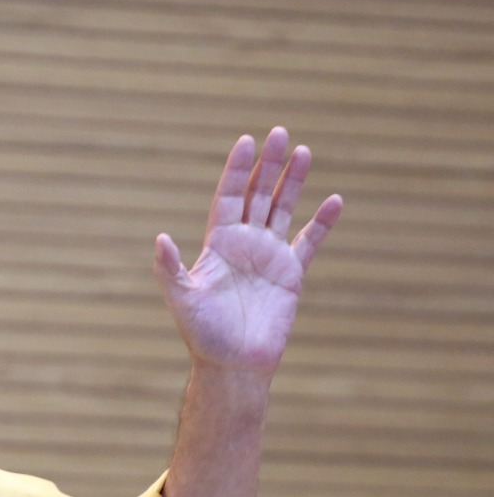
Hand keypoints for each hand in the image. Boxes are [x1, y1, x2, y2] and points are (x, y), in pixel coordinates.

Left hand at [153, 127, 342, 375]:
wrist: (233, 364)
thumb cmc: (202, 334)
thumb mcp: (181, 298)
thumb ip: (169, 268)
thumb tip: (161, 238)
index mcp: (217, 243)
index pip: (228, 196)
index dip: (237, 170)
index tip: (246, 141)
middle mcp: (243, 243)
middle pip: (257, 194)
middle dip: (268, 165)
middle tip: (280, 132)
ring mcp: (268, 256)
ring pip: (283, 209)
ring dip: (293, 182)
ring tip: (304, 151)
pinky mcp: (290, 274)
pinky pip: (310, 242)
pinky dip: (322, 223)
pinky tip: (335, 200)